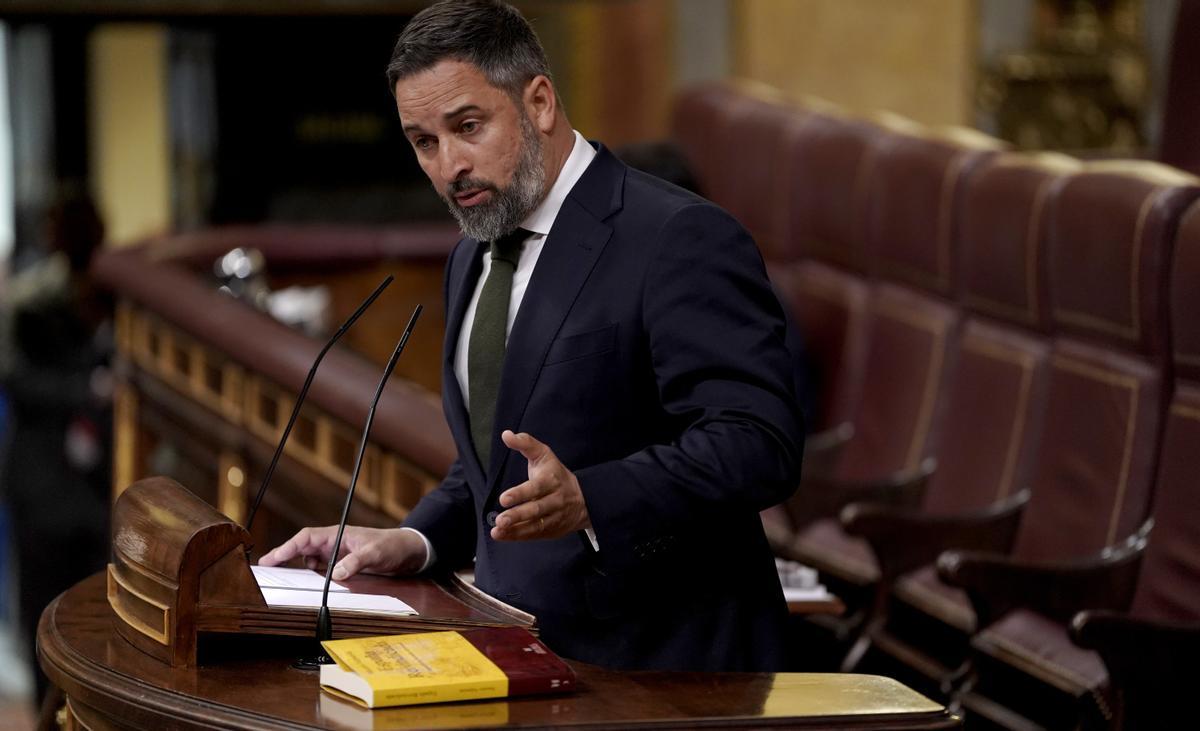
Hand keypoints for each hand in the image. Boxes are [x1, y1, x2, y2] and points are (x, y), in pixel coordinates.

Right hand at [257, 526, 426, 580]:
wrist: (407, 551)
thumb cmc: (391, 545)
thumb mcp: (374, 554)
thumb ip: (355, 562)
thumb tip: (335, 575)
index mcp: (336, 534)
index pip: (305, 538)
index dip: (285, 548)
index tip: (269, 559)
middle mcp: (332, 543)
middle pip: (301, 550)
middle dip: (283, 559)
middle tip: (264, 573)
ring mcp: (336, 554)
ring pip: (309, 561)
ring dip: (296, 569)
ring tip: (279, 581)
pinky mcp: (341, 565)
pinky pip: (320, 571)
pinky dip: (311, 577)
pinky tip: (306, 586)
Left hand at [491, 430, 590, 540]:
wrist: (584, 499)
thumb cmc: (556, 474)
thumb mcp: (544, 455)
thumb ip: (526, 444)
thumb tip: (506, 434)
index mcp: (551, 480)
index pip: (536, 488)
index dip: (520, 494)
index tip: (504, 498)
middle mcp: (554, 500)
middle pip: (536, 509)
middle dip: (518, 515)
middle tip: (501, 519)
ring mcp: (554, 517)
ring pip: (536, 525)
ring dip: (516, 530)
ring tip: (498, 530)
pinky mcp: (551, 530)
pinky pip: (534, 535)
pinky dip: (517, 536)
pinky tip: (502, 535)